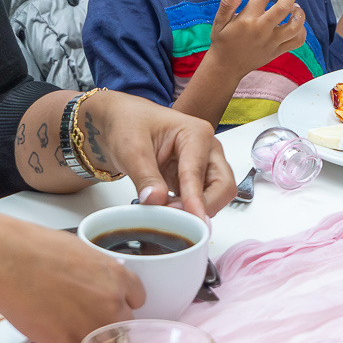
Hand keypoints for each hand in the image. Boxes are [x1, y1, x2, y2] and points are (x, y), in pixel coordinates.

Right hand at [0, 218, 142, 342]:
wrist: (6, 262)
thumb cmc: (35, 248)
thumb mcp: (79, 250)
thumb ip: (97, 271)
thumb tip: (97, 280)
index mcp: (117, 276)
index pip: (138, 298)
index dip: (122, 301)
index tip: (110, 303)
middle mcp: (112, 303)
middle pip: (127, 325)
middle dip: (111, 324)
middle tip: (88, 318)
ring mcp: (93, 327)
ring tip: (74, 334)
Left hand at [78, 89, 237, 216]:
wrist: (120, 122)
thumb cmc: (128, 124)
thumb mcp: (130, 149)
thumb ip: (145, 176)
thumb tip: (156, 201)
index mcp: (196, 133)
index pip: (199, 173)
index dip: (195, 200)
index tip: (193, 220)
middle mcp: (207, 149)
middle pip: (222, 186)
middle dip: (204, 207)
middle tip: (177, 221)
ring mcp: (203, 164)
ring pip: (216, 196)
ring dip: (196, 210)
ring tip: (167, 213)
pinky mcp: (195, 179)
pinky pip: (202, 200)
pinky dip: (188, 210)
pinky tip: (168, 210)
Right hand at [203, 0, 306, 76]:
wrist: (226, 67)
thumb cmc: (222, 41)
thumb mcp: (219, 21)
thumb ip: (227, 4)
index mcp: (248, 20)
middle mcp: (262, 30)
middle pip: (284, 7)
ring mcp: (272, 42)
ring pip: (295, 26)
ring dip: (299, 13)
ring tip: (295, 6)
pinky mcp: (277, 51)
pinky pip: (297, 41)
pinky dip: (301, 30)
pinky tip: (296, 23)